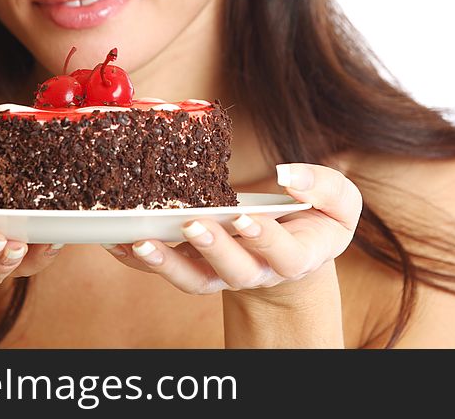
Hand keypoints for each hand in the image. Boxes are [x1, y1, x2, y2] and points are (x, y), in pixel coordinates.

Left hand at [102, 163, 362, 295]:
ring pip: (195, 279)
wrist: (291, 243)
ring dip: (167, 263)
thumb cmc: (315, 216)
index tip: (246, 218)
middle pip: (235, 271)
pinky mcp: (196, 267)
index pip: (284, 255)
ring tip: (141, 241)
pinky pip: (167, 269)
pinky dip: (139, 260)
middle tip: (193, 224)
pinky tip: (116, 242)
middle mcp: (258, 272)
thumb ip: (325, 187)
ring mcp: (224, 274)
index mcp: (297, 257)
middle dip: (214, 249)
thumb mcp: (338, 201)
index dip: (265, 240)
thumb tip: (290, 175)